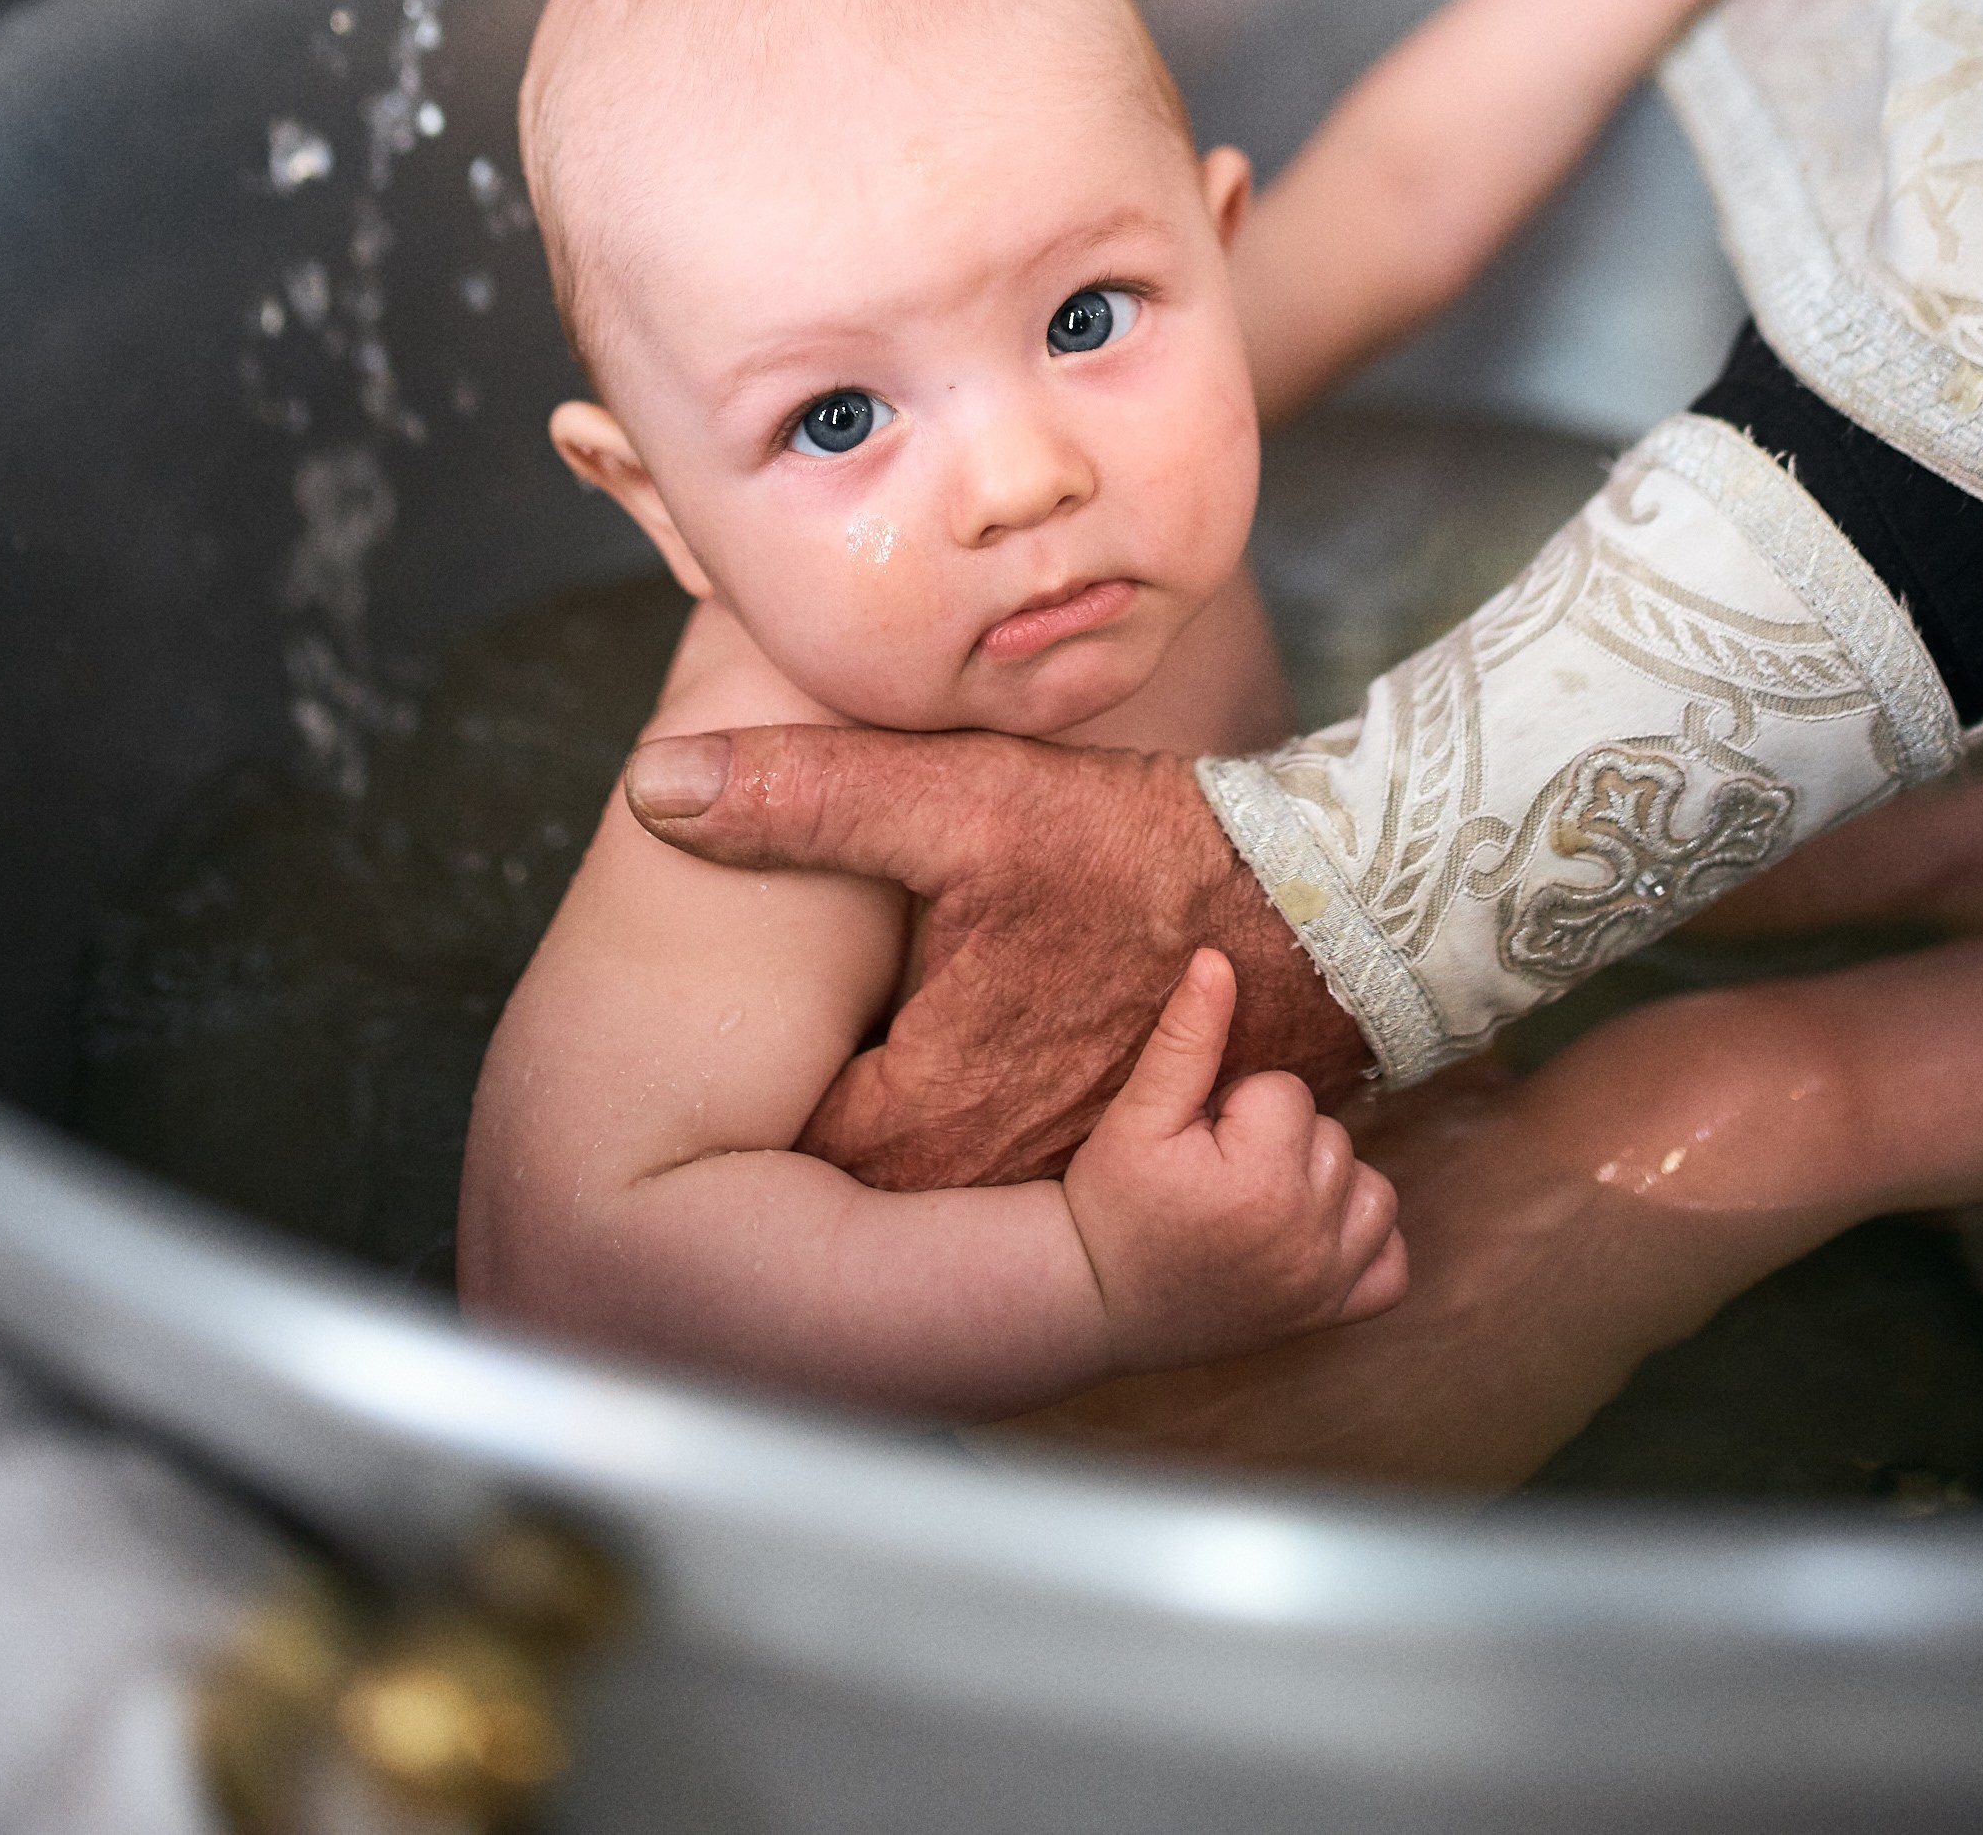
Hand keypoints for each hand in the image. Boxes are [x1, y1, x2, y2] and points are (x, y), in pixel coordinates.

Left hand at [621, 726, 1369, 1187]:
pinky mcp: (1109, 1175)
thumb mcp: (968, 804)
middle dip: (786, 1127)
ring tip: (830, 1062)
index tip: (661, 1069)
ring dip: (881, 1137)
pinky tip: (964, 1058)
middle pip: (835, 1184)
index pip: (763, 1153)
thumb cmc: (1148, 860)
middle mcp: (978, 1193)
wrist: (1330, 911)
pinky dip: (973, 1140)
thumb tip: (652, 788)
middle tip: (712, 1074)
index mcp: (919, 1123)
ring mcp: (1050, 1194)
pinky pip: (1003, 1184)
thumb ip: (805, 796)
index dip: (715, 1104)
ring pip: (918, 1195)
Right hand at [1064, 951, 1404, 1367]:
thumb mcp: (1136, 1115)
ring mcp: (1324, 1284)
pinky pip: (1393, 1266)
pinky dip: (1367, 1245)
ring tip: (1261, 1198)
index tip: (1198, 1141)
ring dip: (1327, 1184)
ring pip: (1372, 1189)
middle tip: (1219, 1172)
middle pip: (1333, 1137)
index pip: (1288, 1092)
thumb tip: (1217, 959)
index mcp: (1261, 1183)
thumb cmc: (1112, 1202)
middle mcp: (1306, 1239)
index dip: (1237, 1105)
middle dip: (1280, 1141)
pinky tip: (1315, 1234)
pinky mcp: (1329, 1315)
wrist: (1096, 1300)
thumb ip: (1185, 1038)